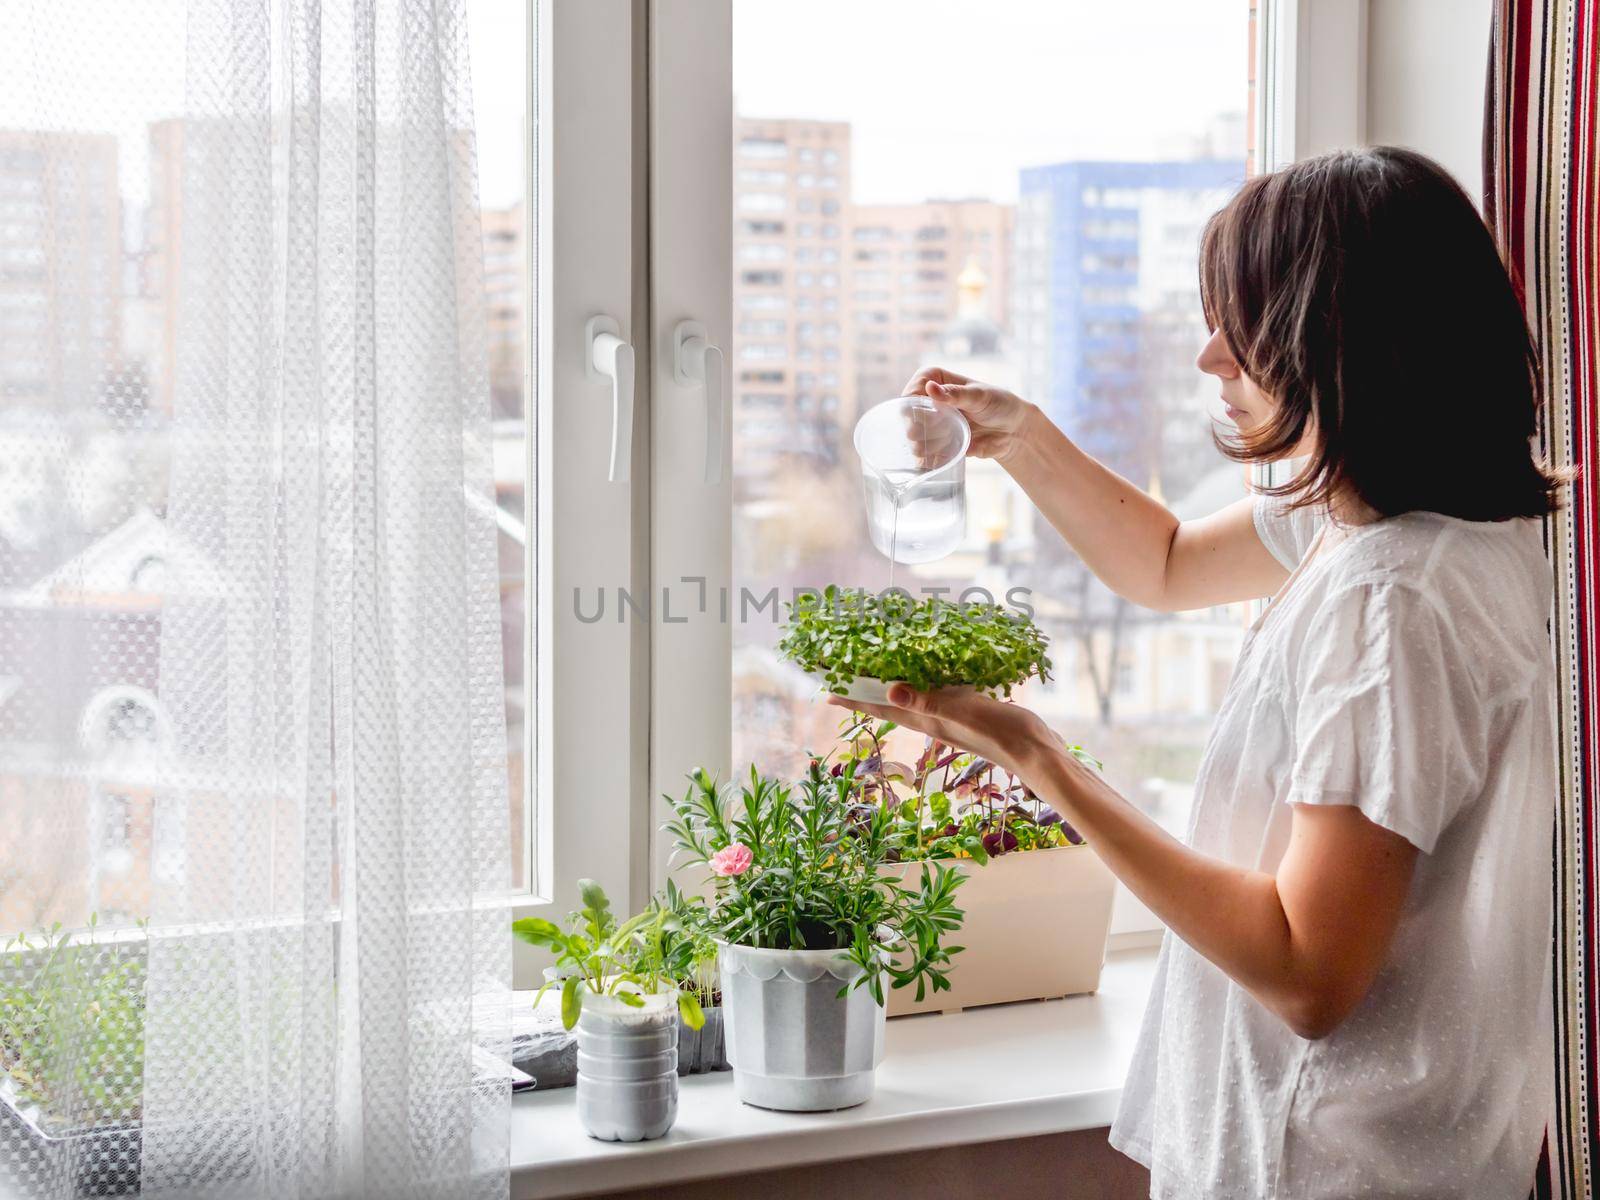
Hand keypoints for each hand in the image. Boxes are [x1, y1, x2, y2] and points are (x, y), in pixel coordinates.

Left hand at [825, 683, 1061, 782]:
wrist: (1038, 754)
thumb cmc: (1001, 732)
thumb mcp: (962, 712)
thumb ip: (929, 700)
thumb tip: (888, 690)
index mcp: (927, 720)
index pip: (881, 709)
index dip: (854, 700)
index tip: (827, 692)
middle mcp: (934, 720)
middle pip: (890, 705)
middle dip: (867, 692)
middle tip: (846, 677)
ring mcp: (952, 718)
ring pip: (914, 700)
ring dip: (894, 687)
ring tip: (879, 673)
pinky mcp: (971, 713)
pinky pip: (938, 695)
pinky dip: (927, 683)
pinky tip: (932, 674)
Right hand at [902, 367, 1037, 464]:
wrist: (1013, 430)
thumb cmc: (998, 403)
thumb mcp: (979, 396)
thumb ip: (955, 394)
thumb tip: (930, 387)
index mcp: (935, 380)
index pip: (911, 392)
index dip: (911, 405)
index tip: (921, 416)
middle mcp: (928, 402)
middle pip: (909, 418)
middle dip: (918, 427)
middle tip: (935, 430)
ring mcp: (931, 424)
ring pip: (914, 438)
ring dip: (925, 444)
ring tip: (947, 440)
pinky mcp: (937, 444)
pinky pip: (924, 455)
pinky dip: (930, 459)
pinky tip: (943, 456)